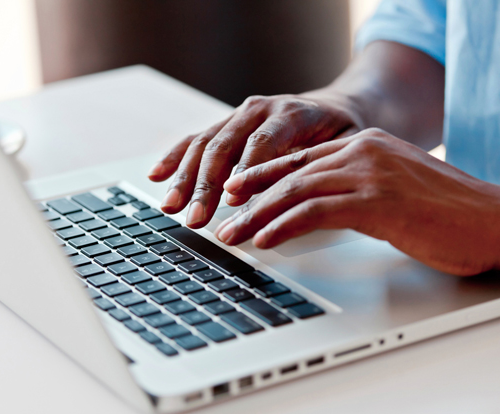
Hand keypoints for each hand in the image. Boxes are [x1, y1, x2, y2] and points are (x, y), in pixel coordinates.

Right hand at [148, 92, 360, 227]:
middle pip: (224, 146)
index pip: (261, 143)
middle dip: (205, 185)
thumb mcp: (343, 147)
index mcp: (290, 113)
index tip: (230, 200)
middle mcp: (260, 110)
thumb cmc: (341, 132)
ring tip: (171, 205)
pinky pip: (196, 139)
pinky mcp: (228, 125)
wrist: (335, 108)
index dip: (244, 172)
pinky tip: (158, 174)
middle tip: (195, 217)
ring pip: (204, 144)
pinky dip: (176, 157)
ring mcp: (240, 115)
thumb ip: (316, 167)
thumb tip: (287, 201)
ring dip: (185, 177)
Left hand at [215, 128, 499, 275]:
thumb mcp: (390, 188)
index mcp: (364, 145)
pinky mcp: (377, 201)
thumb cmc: (443, 211)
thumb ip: (353, 189)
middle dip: (250, 198)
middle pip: (289, 174)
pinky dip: (285, 226)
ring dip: (258, 215)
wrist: (492, 220)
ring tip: (232, 234)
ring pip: (296, 191)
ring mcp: (369, 174)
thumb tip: (314, 208)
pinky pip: (317, 212)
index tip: (235, 190)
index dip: (262, 175)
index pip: (299, 159)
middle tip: (223, 216)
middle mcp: (362, 151)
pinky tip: (265, 239)